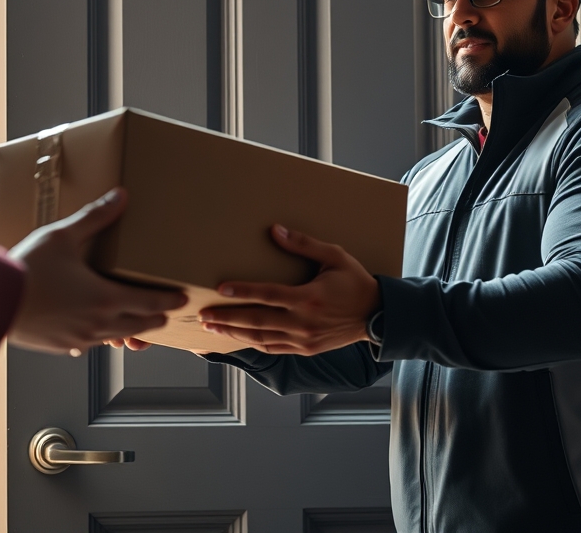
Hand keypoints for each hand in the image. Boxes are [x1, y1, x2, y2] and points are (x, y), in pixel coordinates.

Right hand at [7, 188, 186, 354]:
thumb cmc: (29, 268)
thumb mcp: (63, 236)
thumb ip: (95, 217)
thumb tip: (121, 196)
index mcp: (106, 298)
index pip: (151, 302)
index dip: (169, 299)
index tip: (181, 297)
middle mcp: (98, 324)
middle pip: (140, 325)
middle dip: (156, 318)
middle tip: (165, 311)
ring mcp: (80, 339)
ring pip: (116, 338)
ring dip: (131, 330)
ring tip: (137, 322)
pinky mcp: (61, 345)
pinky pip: (89, 344)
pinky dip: (100, 336)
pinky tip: (95, 330)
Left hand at [198, 225, 378, 354]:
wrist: (377, 315)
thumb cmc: (355, 282)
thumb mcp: (334, 256)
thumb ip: (303, 244)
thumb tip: (275, 231)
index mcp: (309, 297)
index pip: (268, 294)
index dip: (243, 291)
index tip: (221, 288)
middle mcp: (304, 322)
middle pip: (257, 320)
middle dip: (227, 318)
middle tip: (203, 315)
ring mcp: (304, 339)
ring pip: (261, 338)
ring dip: (235, 332)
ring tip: (212, 327)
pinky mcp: (306, 349)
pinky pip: (274, 348)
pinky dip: (253, 344)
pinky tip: (238, 338)